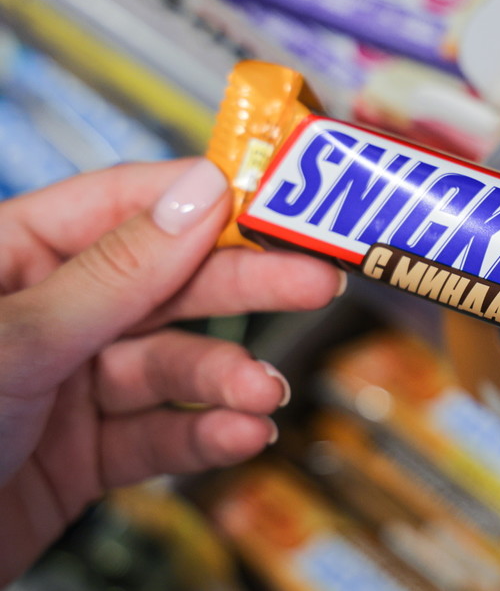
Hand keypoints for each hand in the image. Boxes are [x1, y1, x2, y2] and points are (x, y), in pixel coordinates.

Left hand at [0, 159, 343, 583]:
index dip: (202, 199)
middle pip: (167, 285)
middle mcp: (47, 316)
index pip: (123, 207)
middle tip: (315, 282)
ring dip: (225, 380)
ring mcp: (69, 387)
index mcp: (9, 259)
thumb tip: (197, 198)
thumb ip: (115, 274)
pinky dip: (204, 436)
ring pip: (171, 367)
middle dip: (242, 289)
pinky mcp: (87, 456)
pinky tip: (240, 433)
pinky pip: (161, 436)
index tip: (274, 198)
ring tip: (264, 391)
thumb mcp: (14, 340)